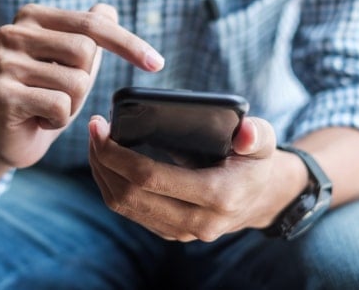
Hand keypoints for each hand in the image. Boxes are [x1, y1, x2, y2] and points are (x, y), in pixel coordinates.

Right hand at [0, 3, 164, 168]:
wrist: (10, 135)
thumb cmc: (46, 92)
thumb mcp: (73, 60)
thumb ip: (90, 31)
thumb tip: (109, 9)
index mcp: (32, 16)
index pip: (93, 23)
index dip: (128, 44)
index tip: (158, 64)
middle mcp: (12, 32)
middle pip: (86, 51)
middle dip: (85, 80)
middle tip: (62, 92)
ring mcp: (3, 63)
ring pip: (76, 82)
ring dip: (72, 104)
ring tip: (48, 106)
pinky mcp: (1, 95)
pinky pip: (60, 106)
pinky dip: (58, 120)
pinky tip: (39, 119)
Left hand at [89, 115, 290, 241]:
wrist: (261, 198)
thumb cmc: (256, 161)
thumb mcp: (264, 142)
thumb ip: (256, 135)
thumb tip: (244, 134)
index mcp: (217, 196)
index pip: (150, 178)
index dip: (117, 153)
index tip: (101, 127)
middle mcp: (197, 221)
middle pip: (129, 194)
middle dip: (102, 160)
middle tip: (94, 129)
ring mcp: (182, 231)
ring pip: (124, 206)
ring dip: (102, 173)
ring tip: (96, 142)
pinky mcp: (170, 231)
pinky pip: (130, 211)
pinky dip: (112, 185)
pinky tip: (108, 161)